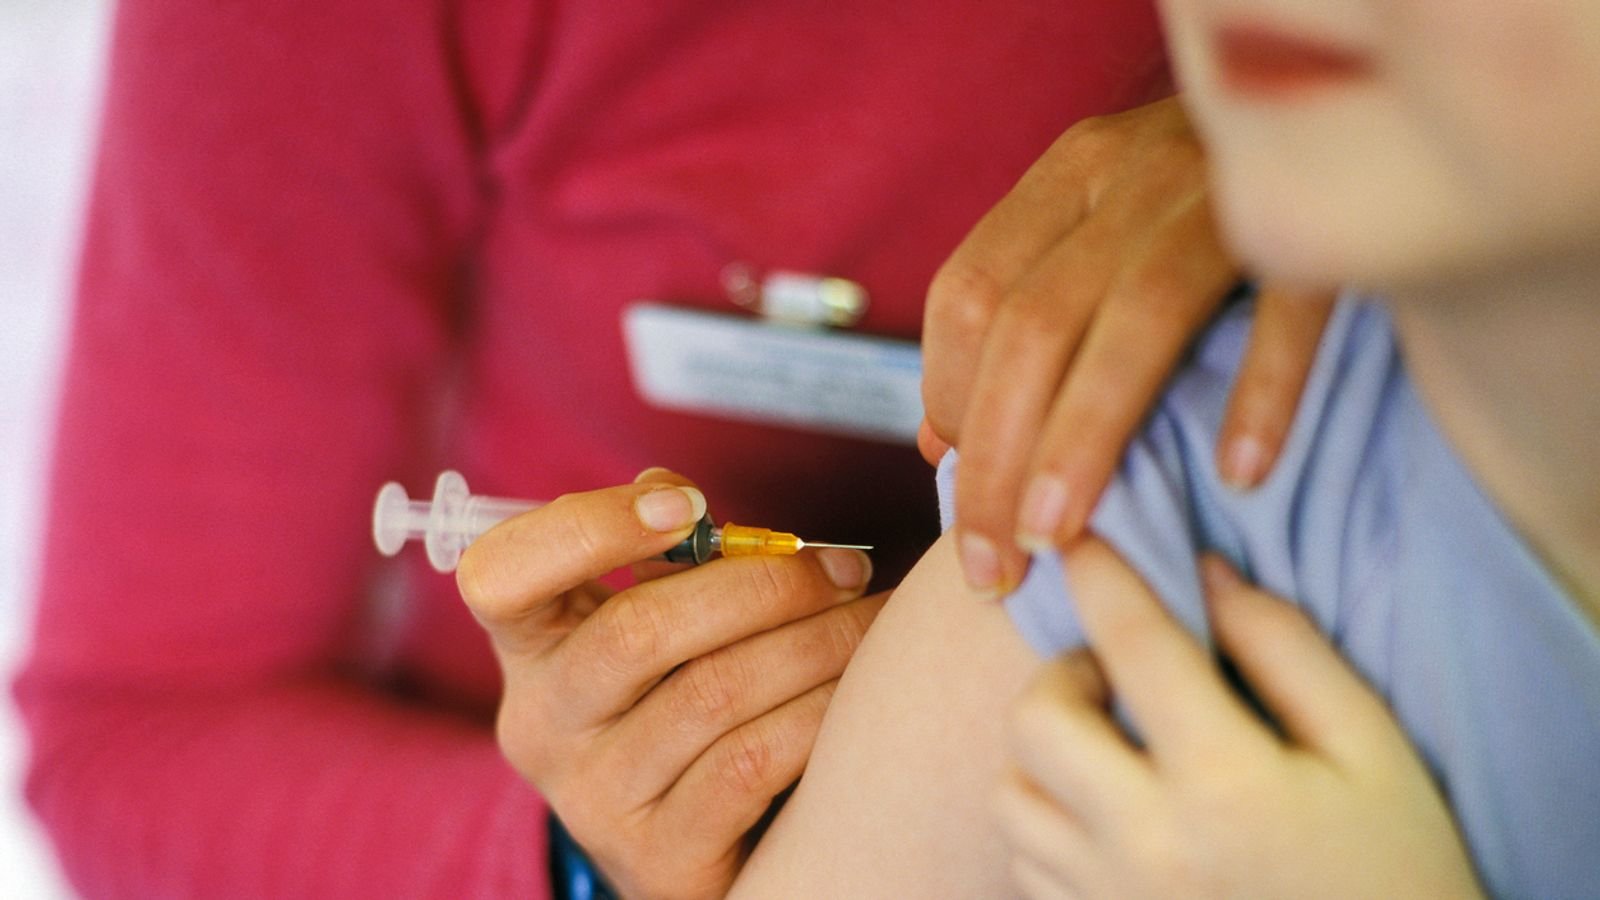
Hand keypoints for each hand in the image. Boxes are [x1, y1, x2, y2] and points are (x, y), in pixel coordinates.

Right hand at [456, 468, 880, 899]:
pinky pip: (751, 763)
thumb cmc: (680, 705)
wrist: (691, 850)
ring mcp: (593, 799)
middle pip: (639, 631)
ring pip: (714, 693)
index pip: (501, 575)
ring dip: (815, 644)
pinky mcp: (658, 857)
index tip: (687, 506)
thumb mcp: (651, 631)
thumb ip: (659, 559)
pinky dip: (817, 714)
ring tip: (872, 623)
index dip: (590, 527)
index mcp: (530, 649)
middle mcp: (543, 726)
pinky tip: (858, 693)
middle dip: (764, 586)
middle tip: (845, 571)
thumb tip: (677, 497)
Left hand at [920, 95, 1333, 593]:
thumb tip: (940, 446)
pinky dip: (1262, 391)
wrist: (1346, 103)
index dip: (947, 400)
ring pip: (1133, 319)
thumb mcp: (1099, 229)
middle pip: (1032, 323)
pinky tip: (1239, 475)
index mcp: (1070, 175)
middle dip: (998, 458)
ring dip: (1085, 440)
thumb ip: (1020, 319)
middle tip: (994, 567)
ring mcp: (1226, 190)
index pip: (968, 293)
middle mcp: (1132, 172)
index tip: (960, 491)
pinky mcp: (1324, 217)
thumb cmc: (1203, 198)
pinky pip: (1289, 309)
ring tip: (1060, 538)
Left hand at [996, 548, 1482, 898]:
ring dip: (1045, 753)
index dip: (1101, 573)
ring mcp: (1105, 898)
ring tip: (1108, 750)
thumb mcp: (1373, 752)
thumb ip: (1288, 652)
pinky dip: (1048, 820)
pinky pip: (1024, 859)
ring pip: (1010, 793)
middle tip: (1116, 677)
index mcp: (1225, 782)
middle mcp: (1144, 842)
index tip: (1084, 537)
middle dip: (1064, 675)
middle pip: (1034, 719)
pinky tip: (1107, 814)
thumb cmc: (1395, 871)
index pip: (1134, 644)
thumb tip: (1205, 575)